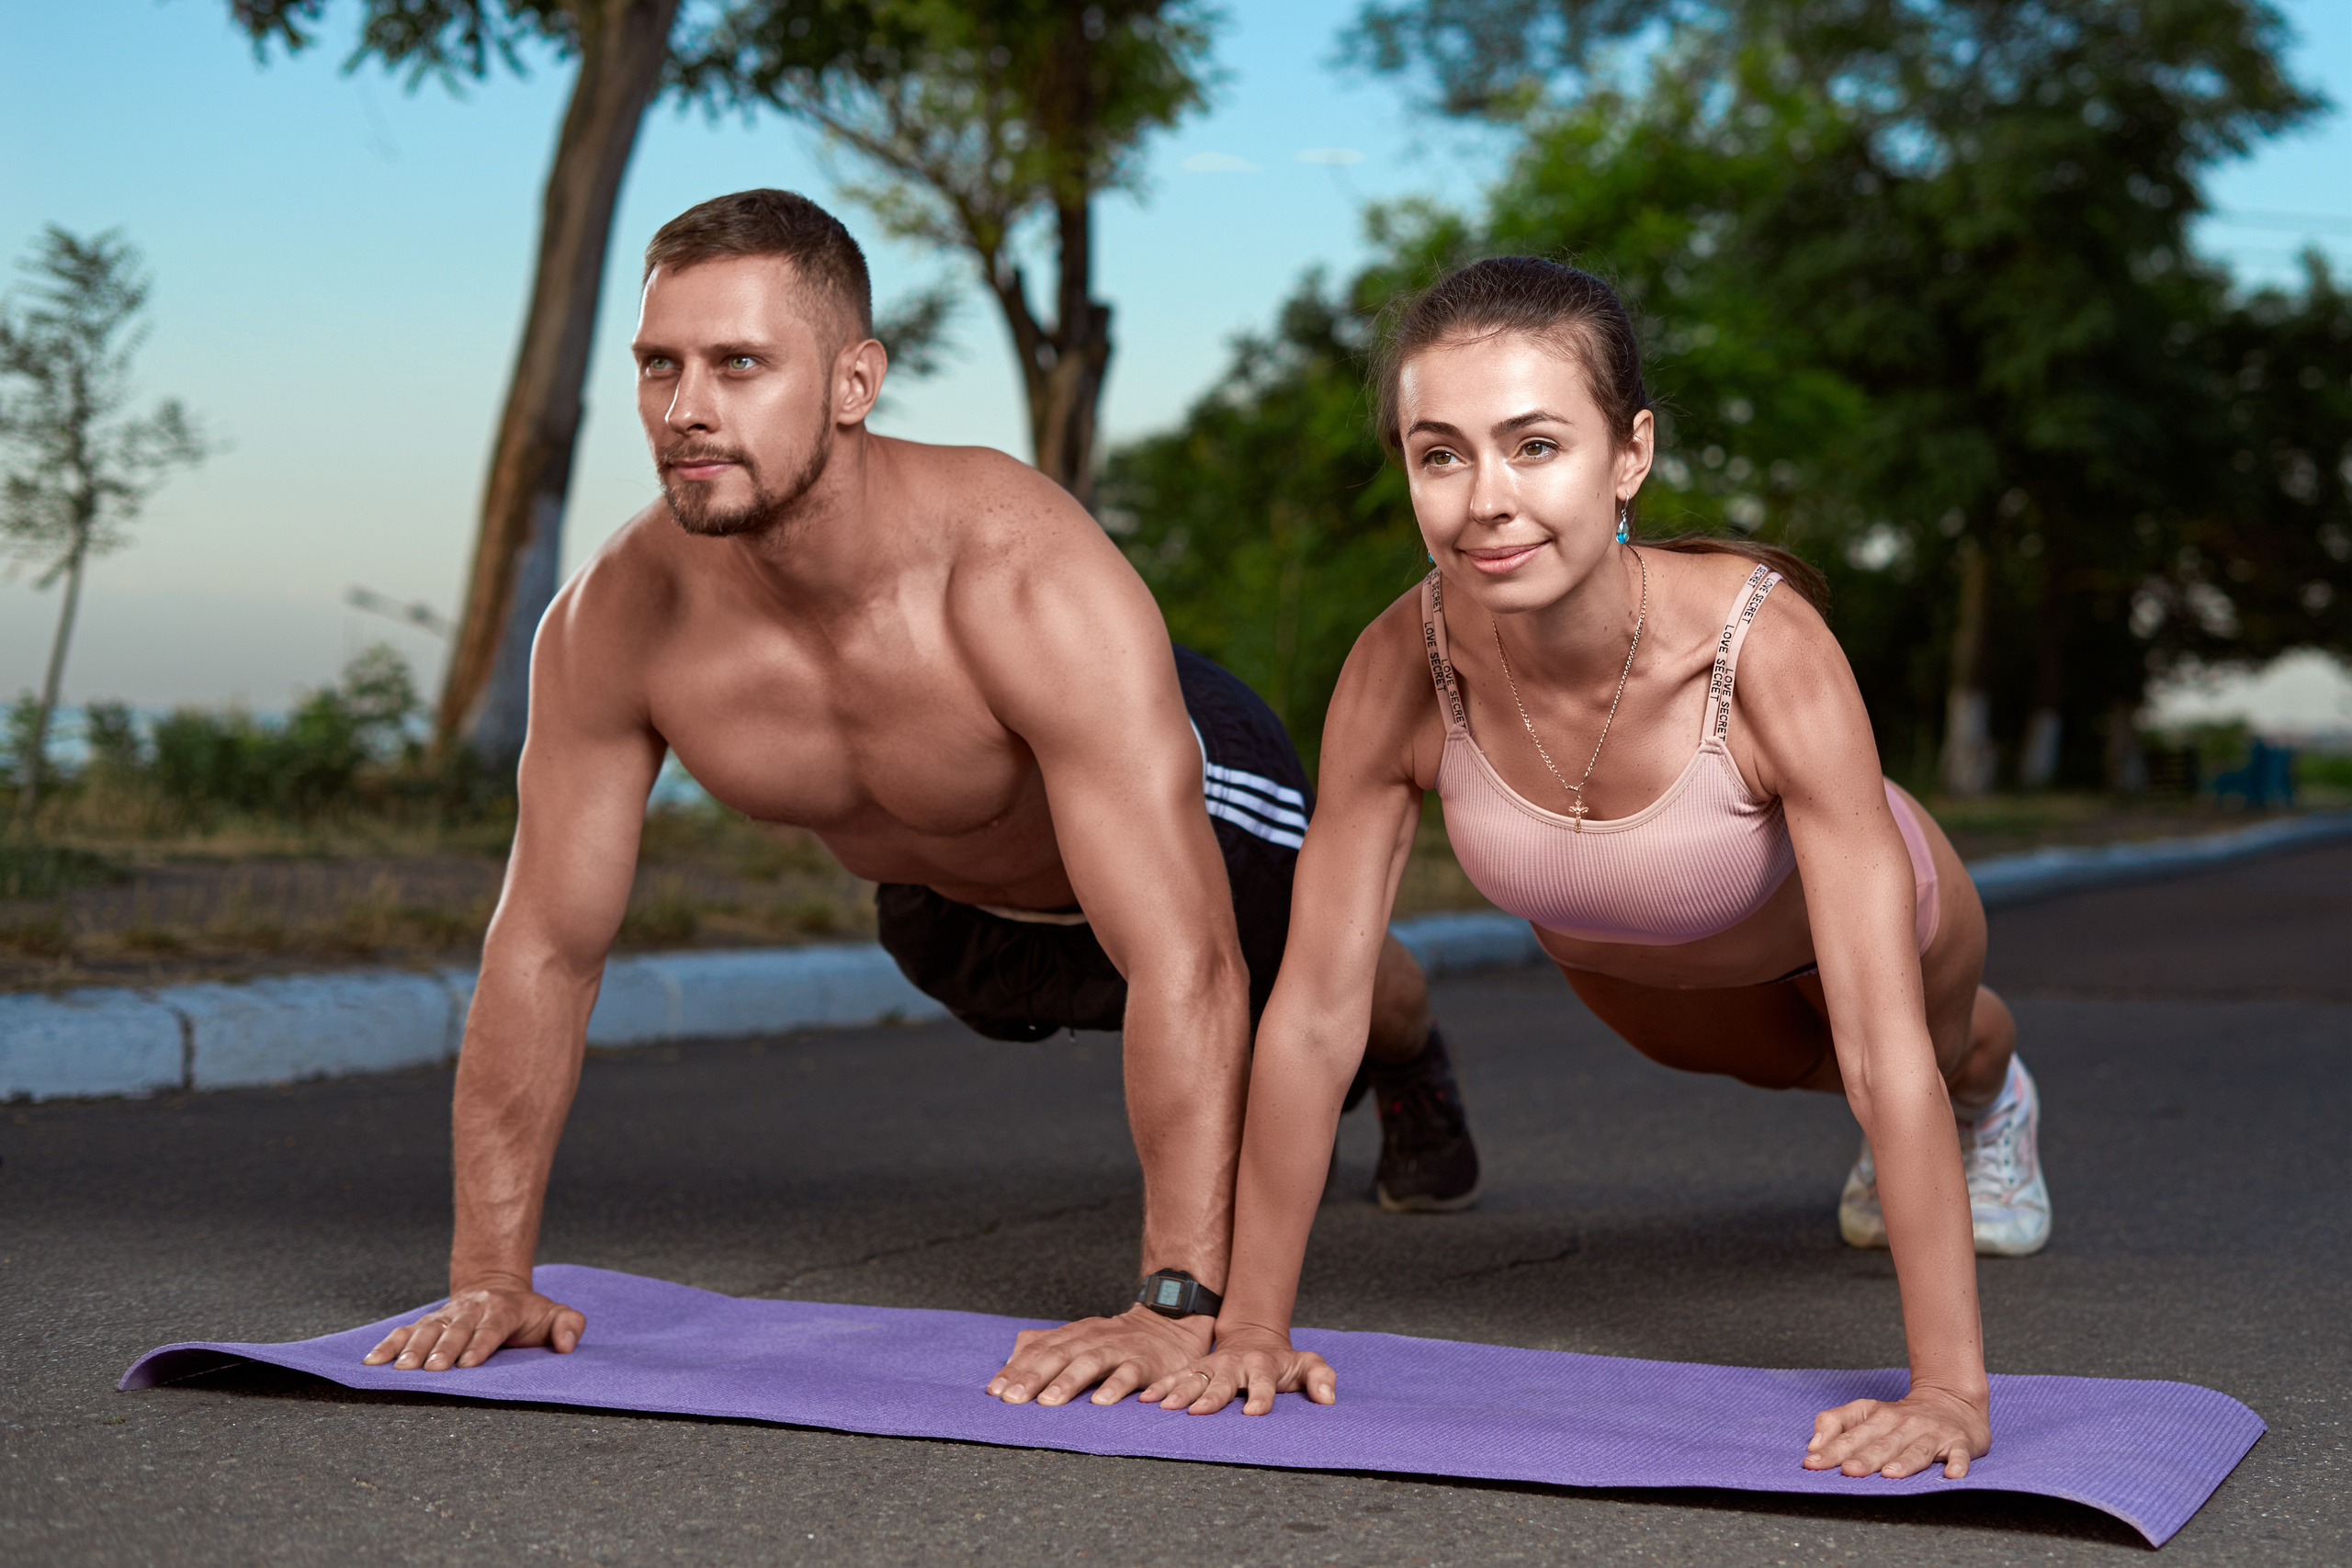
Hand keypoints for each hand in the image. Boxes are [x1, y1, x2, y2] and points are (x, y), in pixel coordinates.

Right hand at [361, 1283, 584, 1371]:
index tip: (467, 1364)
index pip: (490, 1329)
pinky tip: (372, 1361)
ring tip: (400, 1368)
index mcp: (501, 1311)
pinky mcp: (427, 1322)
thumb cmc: (526, 1313)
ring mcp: (446, 1316)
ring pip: (427, 1330)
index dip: (479, 1345)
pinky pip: (405, 1331)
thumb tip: (568, 1344)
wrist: (495, 1289)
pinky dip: (388, 1344)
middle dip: (442, 1350)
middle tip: (428, 1369)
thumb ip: (568, 1325)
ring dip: (412, 1348)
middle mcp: (470, 1311)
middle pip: (455, 1330)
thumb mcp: (554, 1314)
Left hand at [984, 1305, 1210, 1405]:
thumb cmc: (1117, 1339)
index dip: (1015, 1369)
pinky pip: (1129, 1373)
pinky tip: (1100, 1403)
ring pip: (1090, 1362)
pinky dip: (1114, 1387)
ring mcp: (1119, 1348)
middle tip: (1012, 1400)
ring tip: (1049, 1401)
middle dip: (1032, 1377)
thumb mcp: (1079, 1338)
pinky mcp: (1144, 1362)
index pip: (1038, 1349)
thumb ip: (1045, 1347)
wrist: (1169, 1323)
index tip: (995, 1391)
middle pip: (1058, 1354)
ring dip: (1068, 1381)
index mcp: (1073, 1334)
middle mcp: (1092, 1338)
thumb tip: (1009, 1364)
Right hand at [1147, 1323, 1335, 1415]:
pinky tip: (1145, 1400)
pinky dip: (1161, 1388)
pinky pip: (1175, 1378)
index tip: (1255, 1413)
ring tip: (1164, 1406)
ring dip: (1179, 1391)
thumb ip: (1321, 1377)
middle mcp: (1234, 1364)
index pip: (1263, 1382)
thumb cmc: (1283, 1360)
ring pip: (1194, 1378)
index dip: (1261, 1397)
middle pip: (1222, 1381)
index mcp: (1262, 1364)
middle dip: (1211, 1396)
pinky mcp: (1196, 1369)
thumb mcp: (1308, 1363)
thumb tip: (1327, 1399)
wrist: (1254, 1336)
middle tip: (1197, 1411)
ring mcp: (1212, 1365)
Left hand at [1803, 1384, 1989, 1477]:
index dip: (1831, 1448)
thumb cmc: (1901, 1416)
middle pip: (1882, 1444)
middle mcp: (1904, 1424)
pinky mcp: (1959, 1443)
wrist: (1952, 1401)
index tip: (1812, 1462)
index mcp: (1877, 1417)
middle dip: (1864, 1458)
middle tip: (1848, 1471)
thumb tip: (1813, 1446)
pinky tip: (1952, 1474)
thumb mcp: (1865, 1411)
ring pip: (1917, 1450)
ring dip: (1904, 1462)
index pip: (1851, 1434)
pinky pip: (1959, 1454)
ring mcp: (1933, 1433)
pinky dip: (1957, 1464)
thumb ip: (1835, 1423)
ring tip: (1890, 1474)